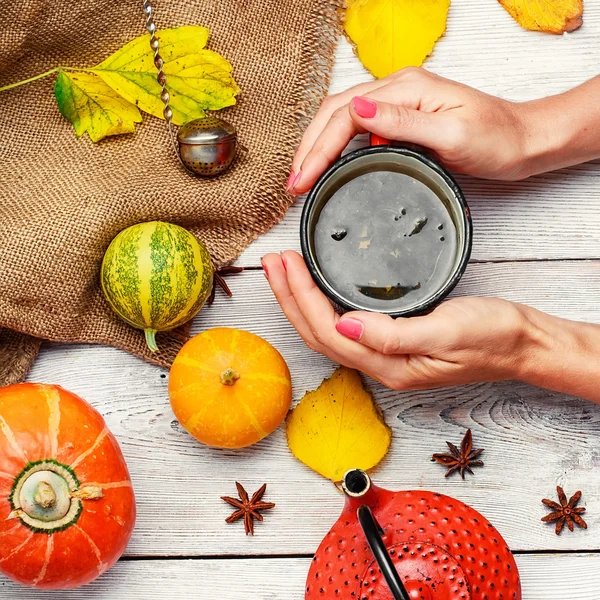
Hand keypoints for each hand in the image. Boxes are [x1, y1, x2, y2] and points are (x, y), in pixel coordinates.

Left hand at [261, 251, 537, 390]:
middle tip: (271, 262)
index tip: (286, 263)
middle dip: (288, 298)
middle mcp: (381, 366)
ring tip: (283, 271)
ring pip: (326, 332)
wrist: (523, 344)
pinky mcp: (393, 344)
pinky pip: (343, 328)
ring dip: (300, 301)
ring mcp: (386, 357)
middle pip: (317, 334)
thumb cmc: (493, 337)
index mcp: (389, 365)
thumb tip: (343, 324)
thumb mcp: (446, 332)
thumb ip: (392, 335)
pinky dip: (321, 305)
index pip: (327, 332)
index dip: (300, 297)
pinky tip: (316, 288)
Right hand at [287, 67, 532, 194]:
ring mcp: (399, 102)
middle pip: (335, 111)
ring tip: (303, 175)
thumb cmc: (496, 140)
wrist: (522, 142)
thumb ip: (402, 121)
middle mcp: (398, 89)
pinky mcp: (403, 119)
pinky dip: (337, 147)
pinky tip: (331, 166)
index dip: (319, 147)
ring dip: (319, 146)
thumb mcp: (450, 134)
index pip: (346, 114)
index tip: (302, 178)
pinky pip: (359, 128)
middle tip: (293, 182)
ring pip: (342, 118)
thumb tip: (357, 109)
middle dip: (309, 146)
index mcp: (406, 88)